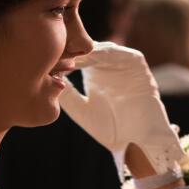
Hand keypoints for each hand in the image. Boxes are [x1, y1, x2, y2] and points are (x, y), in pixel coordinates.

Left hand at [59, 42, 182, 177]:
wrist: (137, 141)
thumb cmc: (110, 130)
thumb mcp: (82, 111)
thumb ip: (68, 96)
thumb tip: (50, 78)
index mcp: (93, 74)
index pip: (77, 55)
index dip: (64, 55)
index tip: (48, 59)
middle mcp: (108, 66)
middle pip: (89, 47)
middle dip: (75, 47)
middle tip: (58, 49)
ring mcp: (124, 65)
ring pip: (105, 48)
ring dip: (90, 49)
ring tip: (73, 53)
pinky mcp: (139, 67)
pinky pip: (125, 54)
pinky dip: (109, 53)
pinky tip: (92, 56)